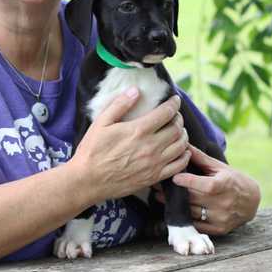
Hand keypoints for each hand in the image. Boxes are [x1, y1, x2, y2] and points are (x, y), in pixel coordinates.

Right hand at [72, 87, 189, 199]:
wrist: (88, 180)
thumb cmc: (92, 150)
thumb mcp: (101, 122)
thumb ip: (120, 105)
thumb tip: (135, 90)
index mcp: (138, 130)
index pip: (166, 113)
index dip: (174, 104)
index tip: (175, 100)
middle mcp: (150, 146)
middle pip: (177, 129)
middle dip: (179, 119)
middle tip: (175, 115)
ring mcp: (153, 164)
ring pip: (181, 146)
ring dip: (183, 136)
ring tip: (178, 131)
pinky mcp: (153, 177)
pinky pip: (178, 166)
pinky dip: (184, 156)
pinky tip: (181, 151)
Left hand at [153, 143, 259, 235]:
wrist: (251, 202)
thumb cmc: (231, 179)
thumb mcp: (218, 166)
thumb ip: (199, 157)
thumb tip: (183, 143)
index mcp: (227, 184)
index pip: (208, 186)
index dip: (191, 182)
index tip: (174, 177)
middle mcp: (225, 203)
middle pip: (195, 199)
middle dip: (174, 192)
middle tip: (157, 184)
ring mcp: (222, 218)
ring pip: (192, 212)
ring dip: (174, 205)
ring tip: (159, 195)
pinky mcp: (219, 230)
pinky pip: (196, 225)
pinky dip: (183, 217)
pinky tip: (171, 209)